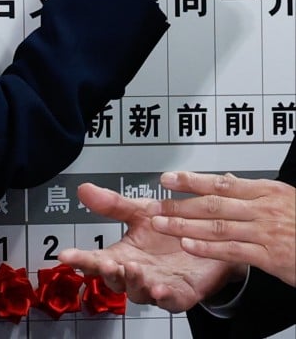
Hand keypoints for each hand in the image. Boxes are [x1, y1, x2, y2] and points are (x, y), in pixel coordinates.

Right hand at [58, 183, 243, 312]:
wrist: (212, 241)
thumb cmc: (173, 231)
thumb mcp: (141, 212)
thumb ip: (114, 205)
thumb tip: (84, 189)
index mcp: (123, 255)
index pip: (96, 259)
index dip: (80, 258)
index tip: (66, 255)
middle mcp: (137, 274)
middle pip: (114, 279)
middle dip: (106, 272)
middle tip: (103, 262)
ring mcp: (157, 285)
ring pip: (139, 292)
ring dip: (133, 282)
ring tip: (132, 268)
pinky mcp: (182, 294)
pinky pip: (171, 301)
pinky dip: (163, 297)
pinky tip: (159, 288)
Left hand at [151, 171, 295, 286]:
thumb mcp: (282, 199)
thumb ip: (252, 191)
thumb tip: (228, 180)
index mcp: (267, 191)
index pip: (221, 184)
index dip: (191, 181)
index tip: (167, 179)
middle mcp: (264, 209)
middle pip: (213, 204)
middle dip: (179, 204)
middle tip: (153, 205)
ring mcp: (267, 232)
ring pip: (218, 226)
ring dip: (185, 225)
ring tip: (160, 224)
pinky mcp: (271, 257)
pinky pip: (233, 251)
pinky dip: (208, 248)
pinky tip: (188, 245)